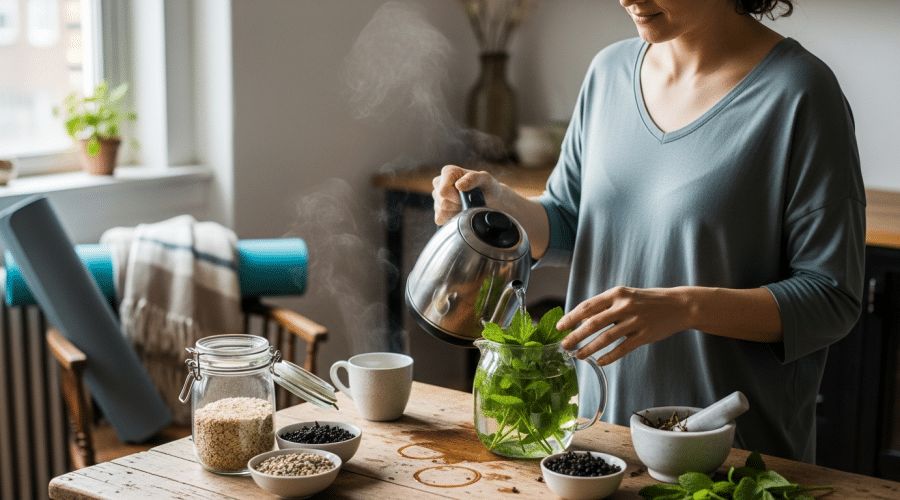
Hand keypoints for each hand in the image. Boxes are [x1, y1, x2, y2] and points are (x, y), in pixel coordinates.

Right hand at [431, 165, 502, 225]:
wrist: (489, 198)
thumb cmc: (486, 186)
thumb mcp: (485, 179)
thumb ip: (473, 178)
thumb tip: (459, 185)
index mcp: (448, 172)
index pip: (443, 190)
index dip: (456, 198)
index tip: (466, 197)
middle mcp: (439, 183)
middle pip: (442, 202)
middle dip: (457, 205)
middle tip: (467, 202)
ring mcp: (437, 197)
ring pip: (441, 211)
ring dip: (455, 212)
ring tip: (464, 205)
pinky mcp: (438, 210)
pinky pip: (440, 219)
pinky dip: (451, 218)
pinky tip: (459, 211)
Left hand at [557, 286, 693, 365]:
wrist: (679, 305)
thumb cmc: (647, 301)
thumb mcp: (625, 296)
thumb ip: (606, 307)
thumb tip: (582, 320)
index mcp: (616, 294)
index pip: (587, 306)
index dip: (571, 317)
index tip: (560, 327)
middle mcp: (624, 306)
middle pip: (593, 323)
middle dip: (575, 336)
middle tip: (563, 345)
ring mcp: (635, 321)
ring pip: (605, 338)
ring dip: (589, 348)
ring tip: (578, 356)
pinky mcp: (645, 335)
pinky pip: (622, 348)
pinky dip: (609, 357)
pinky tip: (599, 362)